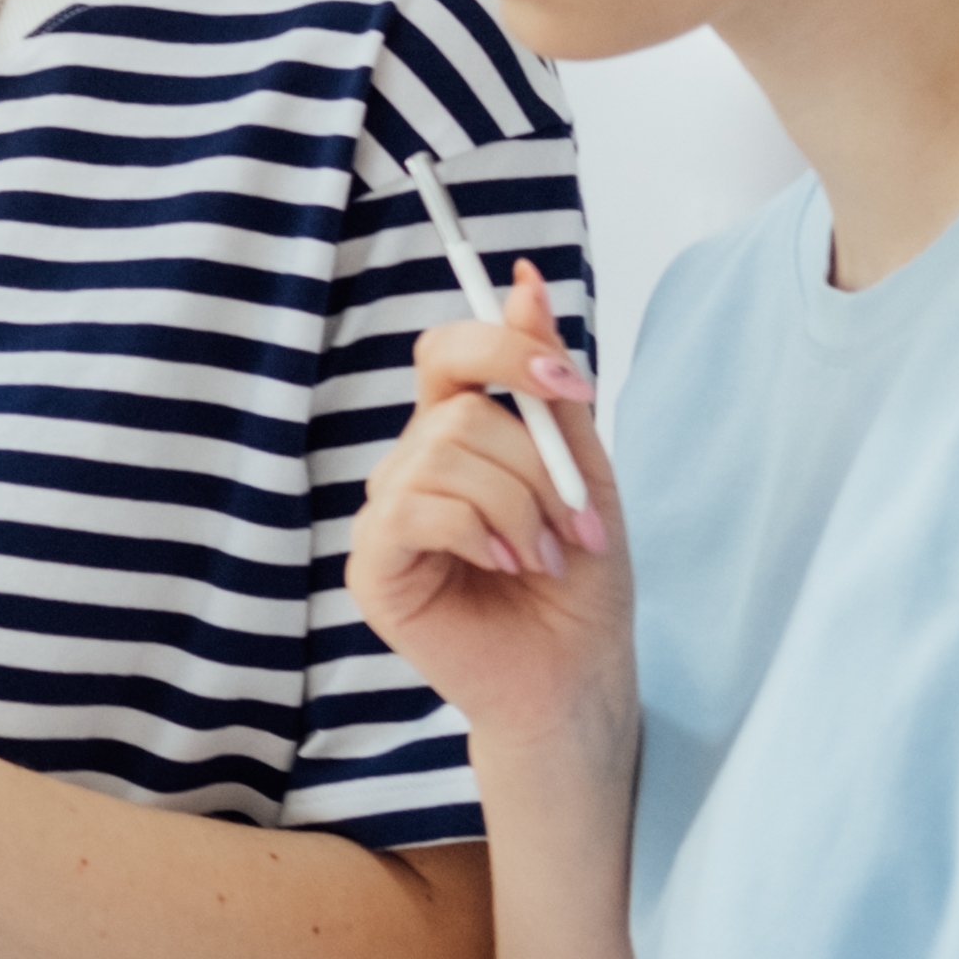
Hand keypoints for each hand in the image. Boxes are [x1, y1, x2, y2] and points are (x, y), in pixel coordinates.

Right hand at [346, 263, 630, 755]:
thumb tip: (526, 285)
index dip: (502, 351)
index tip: (570, 386)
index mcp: (459, 434)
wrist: (577, 674)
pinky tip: (505, 566)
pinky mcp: (373, 565)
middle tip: (577, 522)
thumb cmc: (582, 580)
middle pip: (457, 411)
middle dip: (536, 464)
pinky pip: (414, 509)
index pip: (447, 353)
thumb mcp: (584, 469)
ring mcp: (388, 513)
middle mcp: (413, 465)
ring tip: (545, 555)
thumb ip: (549, 387)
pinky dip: (477, 532)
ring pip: (442, 456)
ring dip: (517, 505)